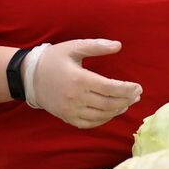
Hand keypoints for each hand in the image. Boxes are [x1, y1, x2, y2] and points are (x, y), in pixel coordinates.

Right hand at [24, 39, 141, 128]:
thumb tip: (118, 45)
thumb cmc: (54, 59)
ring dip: (118, 110)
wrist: (29, 77)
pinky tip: (112, 112)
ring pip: (101, 115)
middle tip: (137, 95)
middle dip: (127, 100)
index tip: (138, 87)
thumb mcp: (74, 47)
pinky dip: (104, 119)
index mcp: (79, 79)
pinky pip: (90, 123)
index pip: (110, 88)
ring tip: (128, 102)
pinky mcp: (67, 117)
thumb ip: (97, 46)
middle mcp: (75, 97)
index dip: (127, 89)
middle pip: (109, 104)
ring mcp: (70, 110)